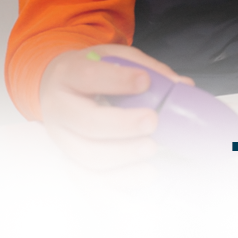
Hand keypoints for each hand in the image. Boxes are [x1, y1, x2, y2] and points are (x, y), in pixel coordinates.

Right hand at [39, 44, 193, 170]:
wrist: (55, 88)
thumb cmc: (91, 73)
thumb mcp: (113, 58)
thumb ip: (145, 68)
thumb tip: (182, 86)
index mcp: (68, 74)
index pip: (87, 76)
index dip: (117, 80)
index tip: (144, 81)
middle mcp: (58, 108)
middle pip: (86, 122)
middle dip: (122, 125)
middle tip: (152, 121)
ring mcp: (61, 138)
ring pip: (87, 155)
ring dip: (123, 155)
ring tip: (152, 148)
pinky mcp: (70, 160)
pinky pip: (90, 178)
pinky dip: (120, 180)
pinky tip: (146, 173)